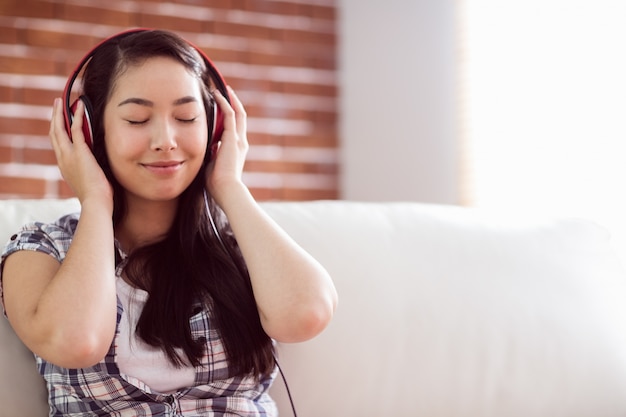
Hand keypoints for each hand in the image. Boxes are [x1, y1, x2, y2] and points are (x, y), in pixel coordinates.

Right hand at [49, 98, 112, 208]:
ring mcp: (69, 155)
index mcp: (64, 166)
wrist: (96, 203)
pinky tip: (79, 106)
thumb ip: (87, 170)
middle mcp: (63, 159)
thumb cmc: (97, 197)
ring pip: (60, 128)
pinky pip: (76, 129)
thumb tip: (95, 165)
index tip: (59, 122)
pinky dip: (77, 116)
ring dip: (60, 113)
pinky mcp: (80, 152)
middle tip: (57, 105)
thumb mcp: (88, 181)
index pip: (57, 145)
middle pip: (54, 134)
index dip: (57, 131)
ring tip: (62, 101)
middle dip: (54, 118)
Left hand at [205, 87, 249, 205]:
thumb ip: (212, 156)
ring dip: (230, 99)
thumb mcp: (213, 166)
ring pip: (237, 112)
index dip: (230, 116)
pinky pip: (230, 114)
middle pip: (240, 117)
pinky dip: (224, 103)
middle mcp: (240, 142)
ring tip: (221, 88)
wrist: (227, 190)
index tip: (221, 107)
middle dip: (233, 103)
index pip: (235, 128)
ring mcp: (238, 139)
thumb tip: (207, 149)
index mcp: (236, 150)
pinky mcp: (233, 137)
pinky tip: (217, 94)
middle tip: (226, 91)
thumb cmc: (218, 184)